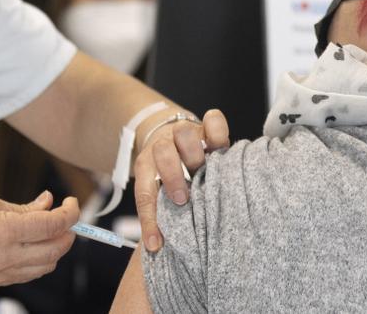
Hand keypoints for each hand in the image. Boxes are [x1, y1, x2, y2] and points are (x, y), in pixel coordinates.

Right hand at [0, 191, 79, 285]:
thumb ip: (23, 207)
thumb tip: (48, 202)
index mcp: (3, 231)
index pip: (52, 225)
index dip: (69, 213)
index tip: (71, 203)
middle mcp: (5, 256)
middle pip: (56, 248)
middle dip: (68, 230)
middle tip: (64, 214)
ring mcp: (2, 273)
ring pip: (48, 265)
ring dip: (57, 246)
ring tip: (49, 228)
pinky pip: (32, 273)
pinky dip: (42, 259)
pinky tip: (35, 244)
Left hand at [133, 109, 229, 252]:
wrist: (172, 134)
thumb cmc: (169, 172)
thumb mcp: (159, 189)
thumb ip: (160, 210)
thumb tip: (158, 247)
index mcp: (147, 165)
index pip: (145, 193)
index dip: (150, 220)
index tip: (156, 244)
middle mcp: (164, 146)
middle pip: (163, 153)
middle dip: (171, 176)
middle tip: (182, 198)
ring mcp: (186, 133)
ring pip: (184, 132)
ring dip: (192, 152)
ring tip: (202, 170)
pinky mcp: (207, 126)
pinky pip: (213, 119)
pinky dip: (217, 130)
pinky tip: (221, 147)